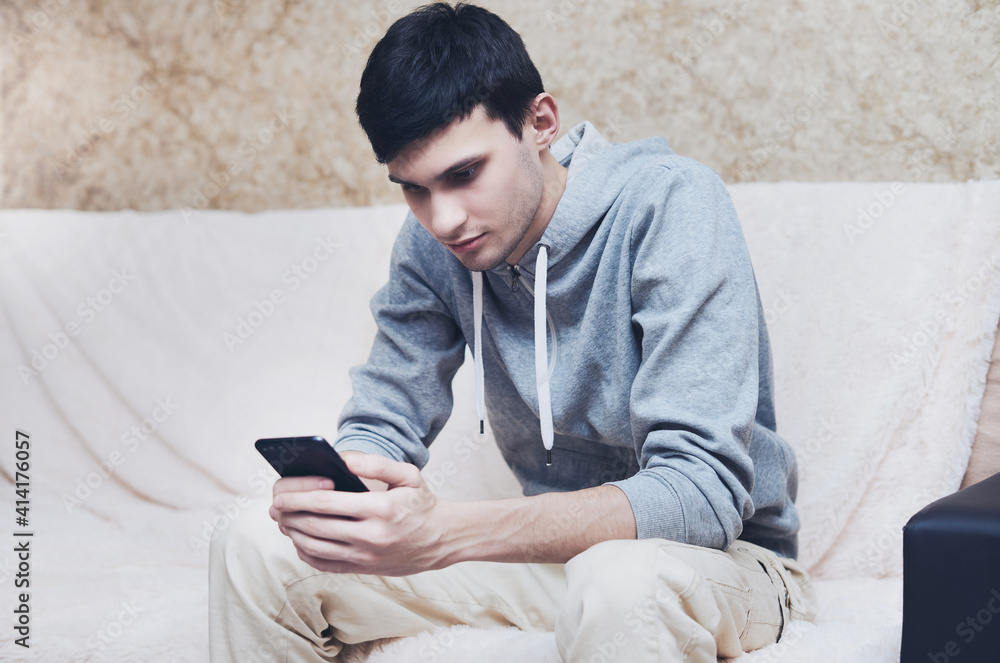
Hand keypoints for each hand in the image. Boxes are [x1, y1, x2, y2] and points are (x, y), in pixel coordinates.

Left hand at [268, 453, 452, 575]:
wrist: (442, 539)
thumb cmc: (422, 504)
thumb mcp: (408, 475)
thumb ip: (375, 463)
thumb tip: (342, 459)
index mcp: (380, 509)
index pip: (327, 504)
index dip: (299, 500)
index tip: (280, 496)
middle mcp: (371, 536)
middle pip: (316, 527)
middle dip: (290, 516)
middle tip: (275, 508)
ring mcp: (366, 556)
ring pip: (317, 548)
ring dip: (294, 534)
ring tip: (284, 522)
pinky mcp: (364, 569)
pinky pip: (326, 564)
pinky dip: (307, 553)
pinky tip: (300, 541)